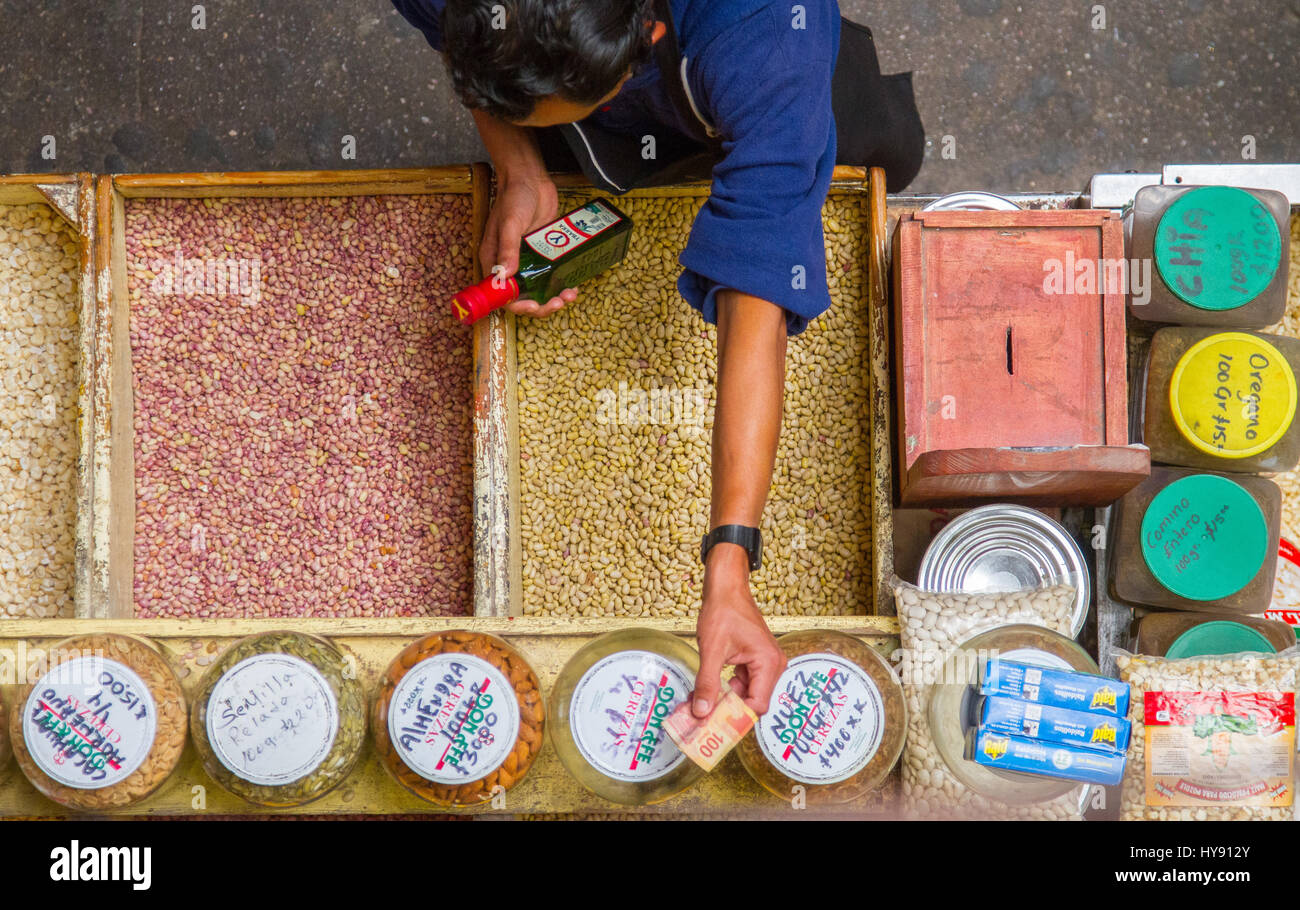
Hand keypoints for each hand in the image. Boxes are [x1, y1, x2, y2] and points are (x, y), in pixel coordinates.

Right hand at [480, 170, 576, 317]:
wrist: (531, 179)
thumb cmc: (514, 197)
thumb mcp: (510, 223)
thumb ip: (508, 248)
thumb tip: (506, 274)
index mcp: (494, 260)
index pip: (501, 295)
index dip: (517, 305)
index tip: (533, 306)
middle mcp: (510, 265)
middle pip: (523, 298)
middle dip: (541, 306)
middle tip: (558, 302)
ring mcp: (528, 262)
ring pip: (540, 290)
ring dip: (554, 298)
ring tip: (569, 294)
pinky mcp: (543, 255)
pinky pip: (551, 277)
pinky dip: (562, 284)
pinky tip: (573, 285)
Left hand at [693, 543, 785, 717]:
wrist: (726, 588)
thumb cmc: (723, 612)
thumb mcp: (711, 650)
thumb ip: (706, 683)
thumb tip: (700, 712)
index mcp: (768, 663)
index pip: (757, 705)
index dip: (735, 717)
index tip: (712, 725)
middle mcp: (773, 666)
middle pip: (753, 702)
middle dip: (728, 712)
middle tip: (701, 720)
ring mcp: (765, 664)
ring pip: (746, 694)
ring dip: (724, 702)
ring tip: (698, 708)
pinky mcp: (755, 661)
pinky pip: (743, 683)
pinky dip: (726, 690)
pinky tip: (706, 692)